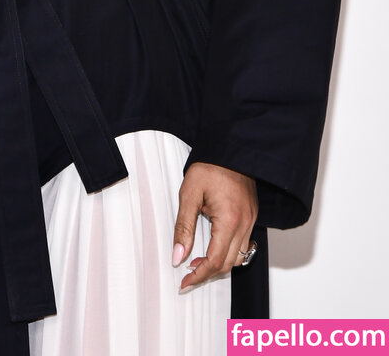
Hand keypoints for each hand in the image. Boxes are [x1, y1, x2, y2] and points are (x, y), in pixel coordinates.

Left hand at [172, 162, 257, 291]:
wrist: (231, 147)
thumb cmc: (210, 166)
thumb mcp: (189, 194)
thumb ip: (183, 227)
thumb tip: (177, 256)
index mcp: (229, 220)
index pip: (215, 261)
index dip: (199, 275)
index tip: (184, 282)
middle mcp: (244, 224)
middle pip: (229, 264)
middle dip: (208, 273)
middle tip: (188, 274)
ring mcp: (251, 220)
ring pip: (238, 257)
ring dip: (219, 264)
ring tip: (197, 261)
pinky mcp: (252, 215)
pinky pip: (244, 244)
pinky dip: (229, 252)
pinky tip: (214, 247)